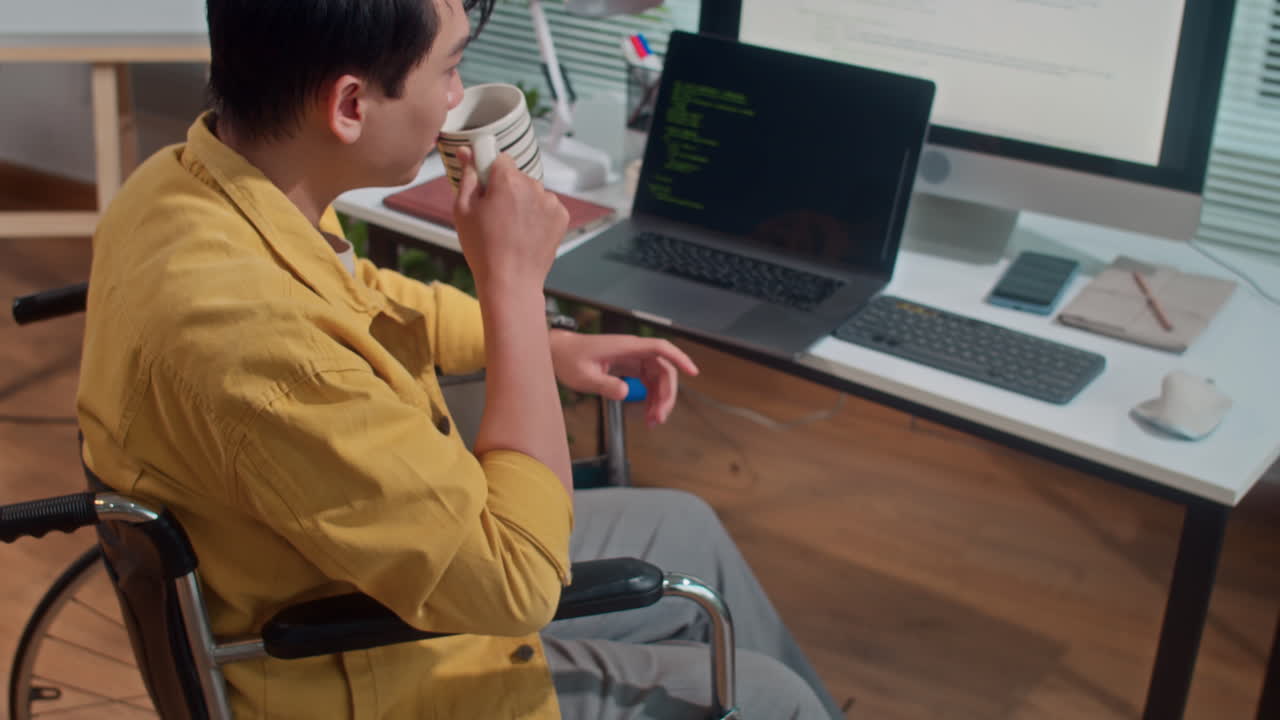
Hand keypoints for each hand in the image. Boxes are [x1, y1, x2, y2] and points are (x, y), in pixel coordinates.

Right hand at [452, 146, 567, 294]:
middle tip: (494, 216)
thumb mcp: (463, 210)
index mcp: (507, 179)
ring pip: (532, 192)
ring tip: (511, 229)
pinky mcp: (561, 217)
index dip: (489, 172)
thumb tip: (468, 152)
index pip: (499, 158)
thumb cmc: (482, 249)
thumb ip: (467, 176)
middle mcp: (533, 185)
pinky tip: (526, 234)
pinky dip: (537, 216)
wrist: (511, 282)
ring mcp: (550, 201)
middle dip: (506, 189)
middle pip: (516, 176)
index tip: (485, 188)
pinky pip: (545, 206)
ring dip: (523, 202)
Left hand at [549, 331, 699, 426]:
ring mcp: (631, 359)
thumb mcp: (584, 376)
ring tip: (653, 422)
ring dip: (659, 400)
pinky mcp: (627, 367)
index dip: (679, 358)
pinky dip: (650, 398)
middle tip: (659, 418)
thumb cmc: (568, 359)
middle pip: (663, 369)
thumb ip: (605, 385)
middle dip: (666, 394)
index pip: (660, 348)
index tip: (693, 372)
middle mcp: (633, 351)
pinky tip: (647, 413)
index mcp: (626, 347)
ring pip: (657, 378)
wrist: (556, 353)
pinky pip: (647, 382)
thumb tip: (626, 393)